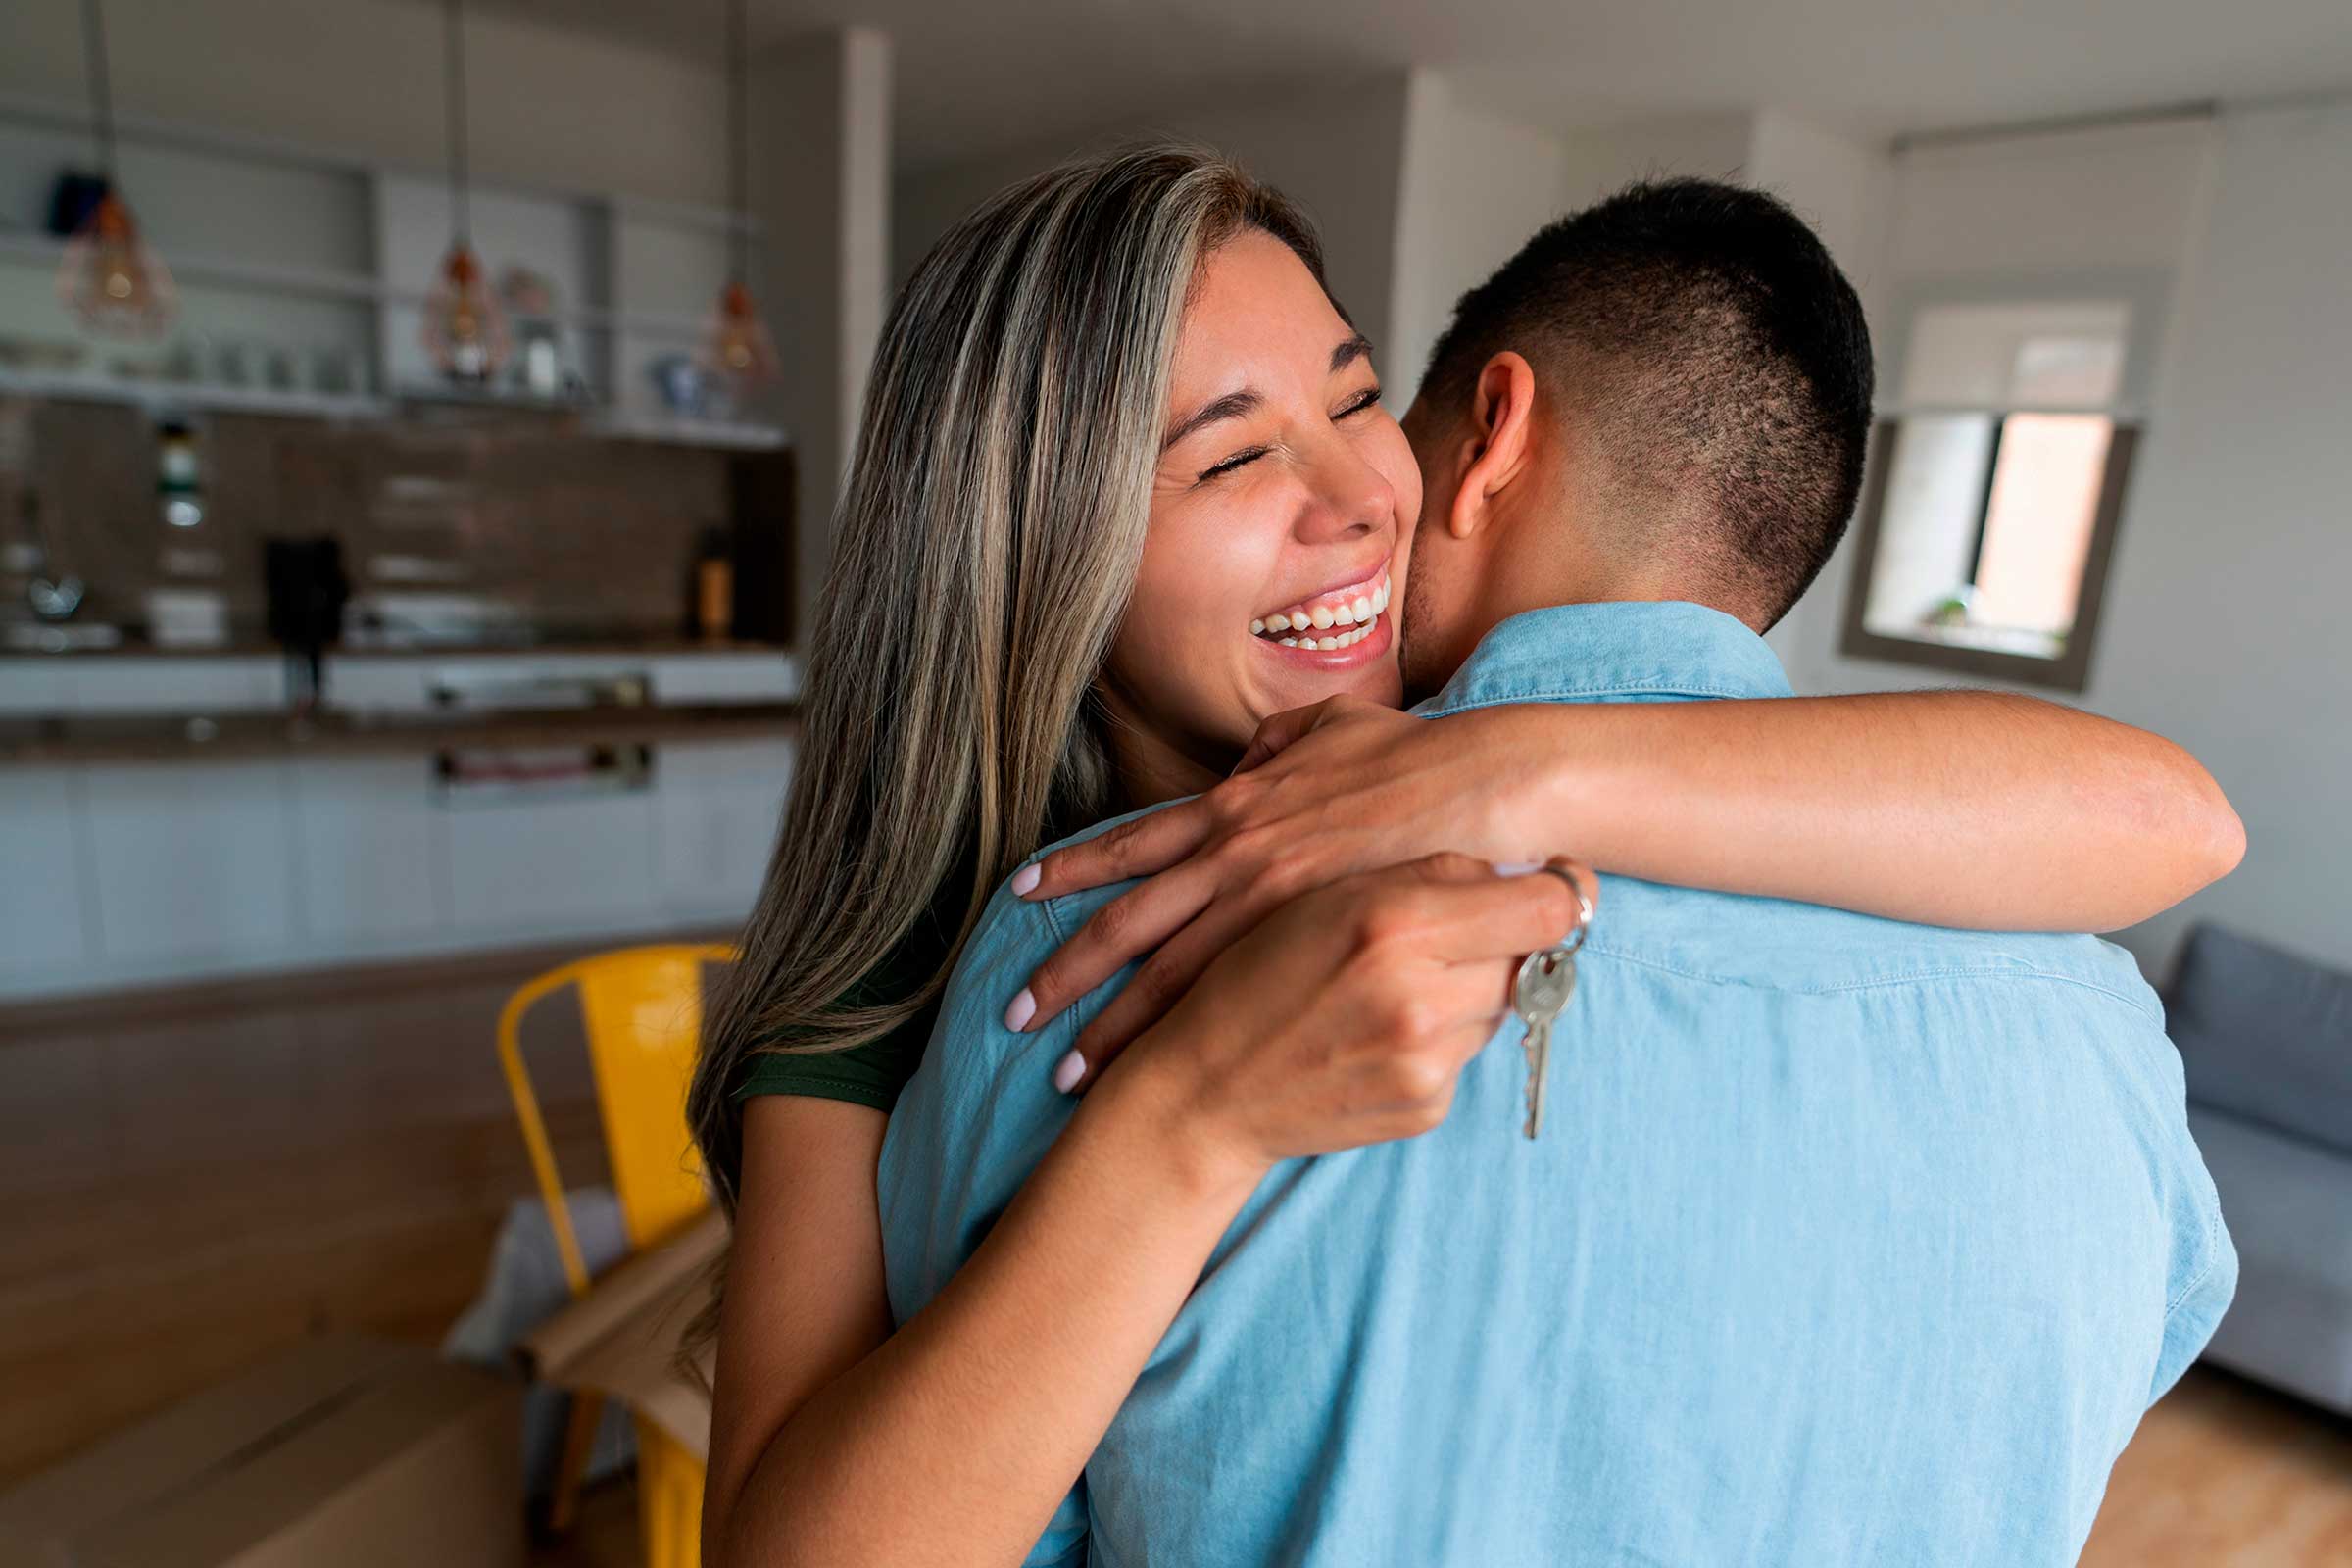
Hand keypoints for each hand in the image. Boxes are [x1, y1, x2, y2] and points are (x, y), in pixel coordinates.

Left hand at [1013, 695, 1549, 1085]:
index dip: (1073, 867)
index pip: (1133, 842)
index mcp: (1235, 804)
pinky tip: (1165, 1076)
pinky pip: (1232, 1007)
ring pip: (1167, 981)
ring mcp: (1269, 912)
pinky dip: (1187, 1041)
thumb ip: (1281, 741)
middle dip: (1064, 974)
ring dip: (1113, 1028)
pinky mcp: (1311, 952)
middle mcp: (1234, 859)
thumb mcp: (1334, 725)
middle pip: (1127, 927)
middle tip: (1013, 1015)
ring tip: (1068, 1074)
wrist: (1485, 792)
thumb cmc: (1419, 758)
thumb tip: (1250, 757)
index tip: (1022, 890)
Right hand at [1110, 853, 1588, 1169]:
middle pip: (1528, 956)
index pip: (1546, 907)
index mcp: (1394, 922)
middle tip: (1450, 934)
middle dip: (1499, 940)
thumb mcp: (1324, 894)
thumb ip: (1429, 871)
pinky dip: (1439, 1037)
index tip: (1554, 882)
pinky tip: (1379, 1033)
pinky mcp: (1427, 1107)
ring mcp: (1428, 1061)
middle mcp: (1421, 996)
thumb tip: (1524, 868)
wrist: (1205, 1091)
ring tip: (1395, 986)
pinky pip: (1467, 1053)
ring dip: (1467, 989)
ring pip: (1499, 1004)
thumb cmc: (1255, 975)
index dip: (1560, 890)